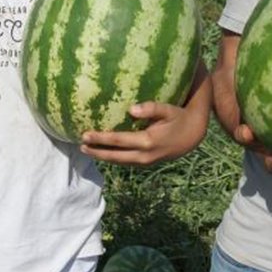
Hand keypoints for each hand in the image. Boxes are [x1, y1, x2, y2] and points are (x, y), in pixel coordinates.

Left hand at [80, 102, 201, 164]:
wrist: (192, 137)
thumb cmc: (178, 117)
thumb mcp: (168, 110)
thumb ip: (151, 108)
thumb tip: (132, 108)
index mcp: (148, 141)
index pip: (118, 141)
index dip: (100, 139)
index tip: (85, 135)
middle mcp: (144, 155)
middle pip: (114, 156)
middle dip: (96, 151)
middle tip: (79, 145)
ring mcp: (145, 162)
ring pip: (119, 161)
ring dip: (102, 156)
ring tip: (86, 149)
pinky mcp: (146, 163)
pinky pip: (125, 161)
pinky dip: (112, 157)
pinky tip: (102, 152)